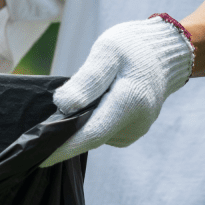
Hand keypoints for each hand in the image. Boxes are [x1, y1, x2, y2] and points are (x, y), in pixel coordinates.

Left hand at [40, 17, 194, 166]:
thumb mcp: (108, 51)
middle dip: (64, 136)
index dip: (64, 147)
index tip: (40, 157)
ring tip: (78, 97)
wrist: (165, 52)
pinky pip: (104, 129)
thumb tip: (63, 105)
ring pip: (96, 132)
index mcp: (130, 101)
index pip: (92, 133)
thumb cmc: (134, 47)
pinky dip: (90, 120)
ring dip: (78, 123)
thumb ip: (87, 80)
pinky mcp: (133, 129)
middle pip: (91, 136)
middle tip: (39, 128)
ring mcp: (136, 129)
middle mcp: (136, 122)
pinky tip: (92, 102)